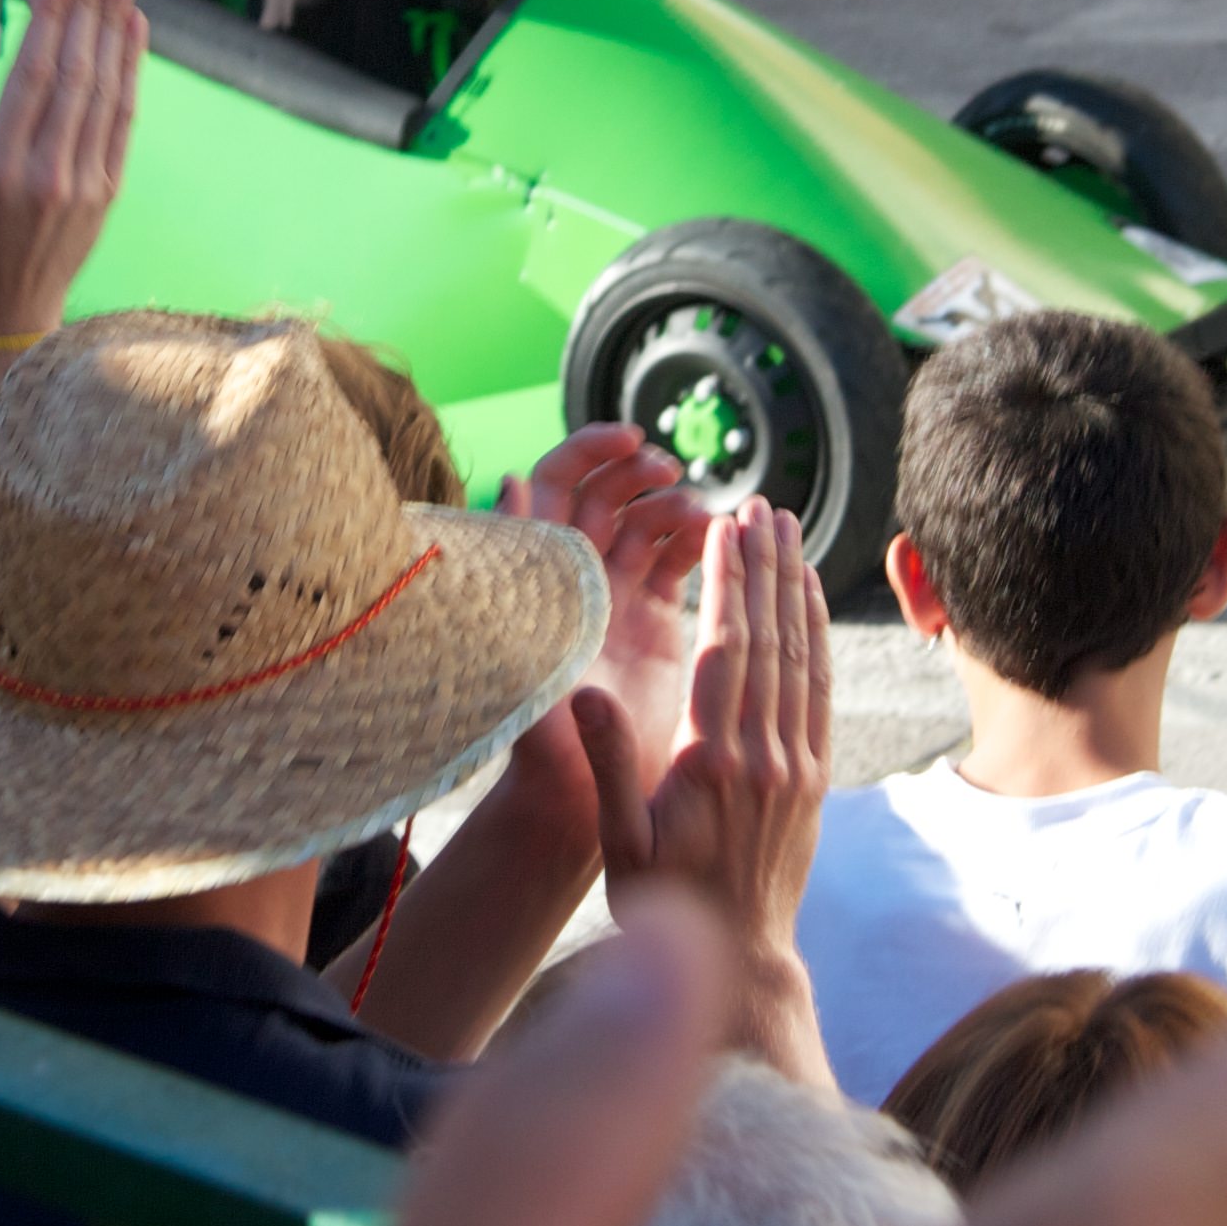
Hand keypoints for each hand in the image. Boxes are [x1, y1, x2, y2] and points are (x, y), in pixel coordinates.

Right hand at [0, 0, 144, 342]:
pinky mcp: (104, 192)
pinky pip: (122, 120)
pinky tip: (132, 30)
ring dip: (115, 28)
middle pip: (78, 72)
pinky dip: (130, 71)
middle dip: (91, 6)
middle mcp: (49, 173)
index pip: (35, 77)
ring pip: (106, 90)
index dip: (54, 18)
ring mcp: (84, 183)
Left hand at [507, 424, 706, 762]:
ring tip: (699, 517)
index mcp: (541, 568)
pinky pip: (677, 560)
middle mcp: (577, 573)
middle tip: (668, 471)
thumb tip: (509, 476)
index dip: (590, 449)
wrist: (577, 788)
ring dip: (673, 503)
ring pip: (647, 520)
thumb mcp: (525, 639)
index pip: (559, 482)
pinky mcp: (654, 618)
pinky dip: (698, 539)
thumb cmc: (538, 726)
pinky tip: (717, 536)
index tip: (629, 438)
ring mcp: (617, 592)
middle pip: (607, 492)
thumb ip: (519, 560)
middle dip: (638, 469)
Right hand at [570, 500, 827, 1076]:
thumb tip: (579, 694)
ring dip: (796, 588)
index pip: (726, 652)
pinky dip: (816, 636)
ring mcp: (797, 764)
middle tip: (764, 504)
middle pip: (770, 640)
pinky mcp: (815, 776)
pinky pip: (820, 690)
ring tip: (789, 530)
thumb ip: (607, 763)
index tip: (728, 528)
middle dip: (766, 566)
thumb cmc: (664, 904)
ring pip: (802, 657)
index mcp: (712, 763)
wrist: (737, 964)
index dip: (729, 584)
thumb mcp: (620, 842)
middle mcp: (764, 756)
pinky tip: (808, 600)